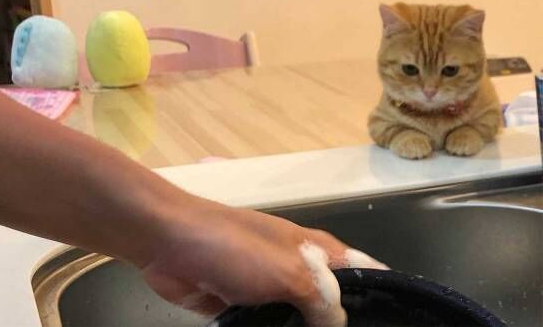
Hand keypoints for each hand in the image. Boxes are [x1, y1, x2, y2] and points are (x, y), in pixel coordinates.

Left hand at [140, 197, 386, 326]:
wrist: (170, 243)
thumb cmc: (236, 248)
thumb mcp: (289, 270)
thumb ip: (322, 300)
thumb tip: (339, 326)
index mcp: (316, 249)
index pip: (363, 271)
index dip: (380, 295)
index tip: (392, 320)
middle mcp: (297, 268)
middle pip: (332, 303)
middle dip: (339, 324)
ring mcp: (269, 288)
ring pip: (299, 320)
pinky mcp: (241, 306)